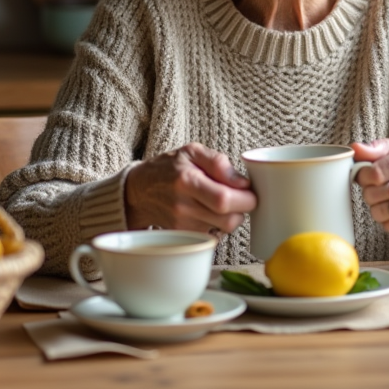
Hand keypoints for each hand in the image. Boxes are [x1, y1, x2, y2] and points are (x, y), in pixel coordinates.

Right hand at [124, 143, 256, 236]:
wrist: (139, 190)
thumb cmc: (168, 168)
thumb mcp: (192, 152)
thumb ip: (218, 162)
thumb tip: (242, 182)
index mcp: (187, 182)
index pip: (225, 199)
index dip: (246, 198)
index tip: (249, 191)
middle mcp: (183, 207)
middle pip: (229, 220)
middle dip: (243, 209)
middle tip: (239, 196)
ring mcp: (182, 225)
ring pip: (225, 229)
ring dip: (231, 216)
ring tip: (220, 201)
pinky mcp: (183, 236)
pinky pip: (215, 235)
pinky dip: (220, 225)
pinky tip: (211, 212)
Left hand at [351, 138, 388, 240]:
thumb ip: (377, 147)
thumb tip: (354, 149)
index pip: (374, 173)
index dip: (362, 177)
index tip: (364, 176)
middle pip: (374, 194)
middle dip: (368, 192)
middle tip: (375, 188)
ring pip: (380, 212)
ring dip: (376, 207)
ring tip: (383, 199)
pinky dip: (387, 220)